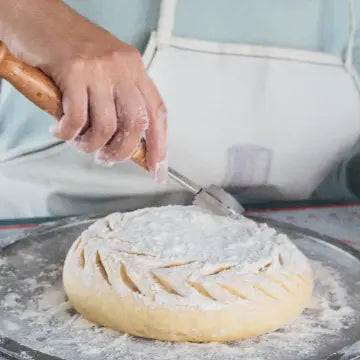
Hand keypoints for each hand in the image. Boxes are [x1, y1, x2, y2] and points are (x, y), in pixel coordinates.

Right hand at [0, 0, 167, 182]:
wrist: (35, 14)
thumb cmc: (69, 44)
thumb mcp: (106, 68)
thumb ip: (119, 98)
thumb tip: (127, 138)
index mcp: (134, 68)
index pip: (157, 112)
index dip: (159, 145)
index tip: (156, 167)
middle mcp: (121, 67)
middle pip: (136, 124)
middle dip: (122, 151)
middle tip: (107, 157)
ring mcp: (98, 69)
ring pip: (107, 126)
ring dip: (92, 144)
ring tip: (80, 143)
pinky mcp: (72, 71)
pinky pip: (77, 119)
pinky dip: (68, 133)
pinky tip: (61, 131)